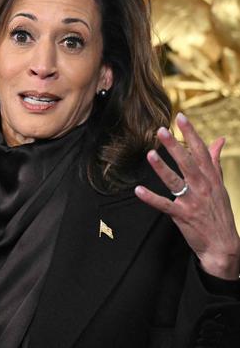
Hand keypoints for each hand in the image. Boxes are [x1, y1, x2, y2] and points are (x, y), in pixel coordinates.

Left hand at [135, 113, 239, 279]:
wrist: (224, 245)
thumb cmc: (219, 212)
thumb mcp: (220, 184)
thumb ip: (215, 161)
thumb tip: (219, 139)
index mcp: (211, 178)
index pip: (201, 151)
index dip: (190, 133)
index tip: (180, 117)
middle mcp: (203, 187)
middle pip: (187, 163)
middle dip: (174, 146)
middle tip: (161, 130)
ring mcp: (193, 202)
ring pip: (175, 182)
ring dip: (162, 168)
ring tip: (150, 154)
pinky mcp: (182, 216)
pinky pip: (164, 205)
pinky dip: (151, 198)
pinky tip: (138, 190)